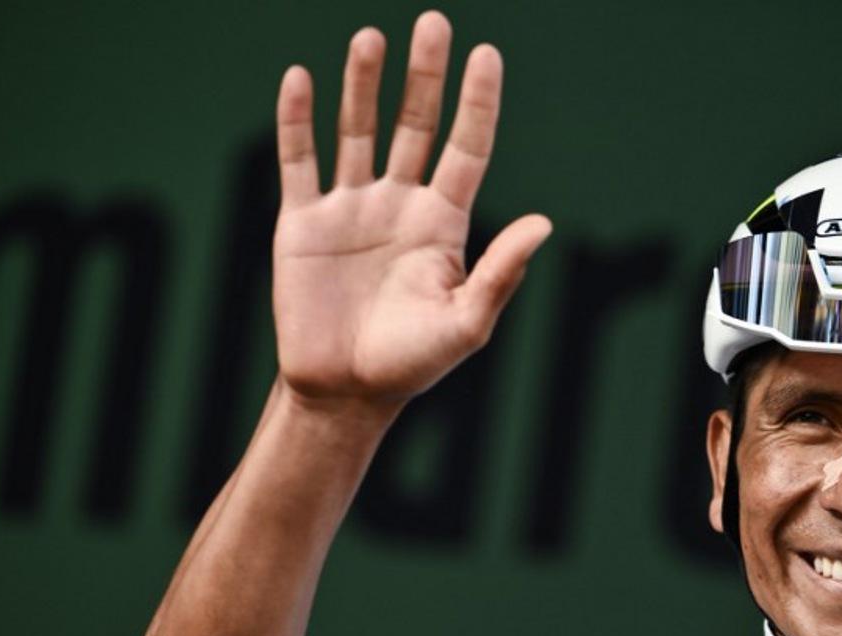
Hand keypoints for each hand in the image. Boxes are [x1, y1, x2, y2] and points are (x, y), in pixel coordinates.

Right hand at [271, 12, 550, 409]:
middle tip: (433, 24)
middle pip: (414, 125)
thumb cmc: (412, 363)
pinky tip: (301, 78)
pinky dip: (296, 121)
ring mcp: (350, 208)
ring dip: (363, 86)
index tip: (487, 55)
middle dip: (424, 77)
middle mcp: (399, 204)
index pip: (466, 148)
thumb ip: (502, 272)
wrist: (344, 392)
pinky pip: (298, 161)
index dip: (477, 103)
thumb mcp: (466, 322)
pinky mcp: (301, 223)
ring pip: (357, 131)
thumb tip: (545, 221)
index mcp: (443, 223)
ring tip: (372, 39)